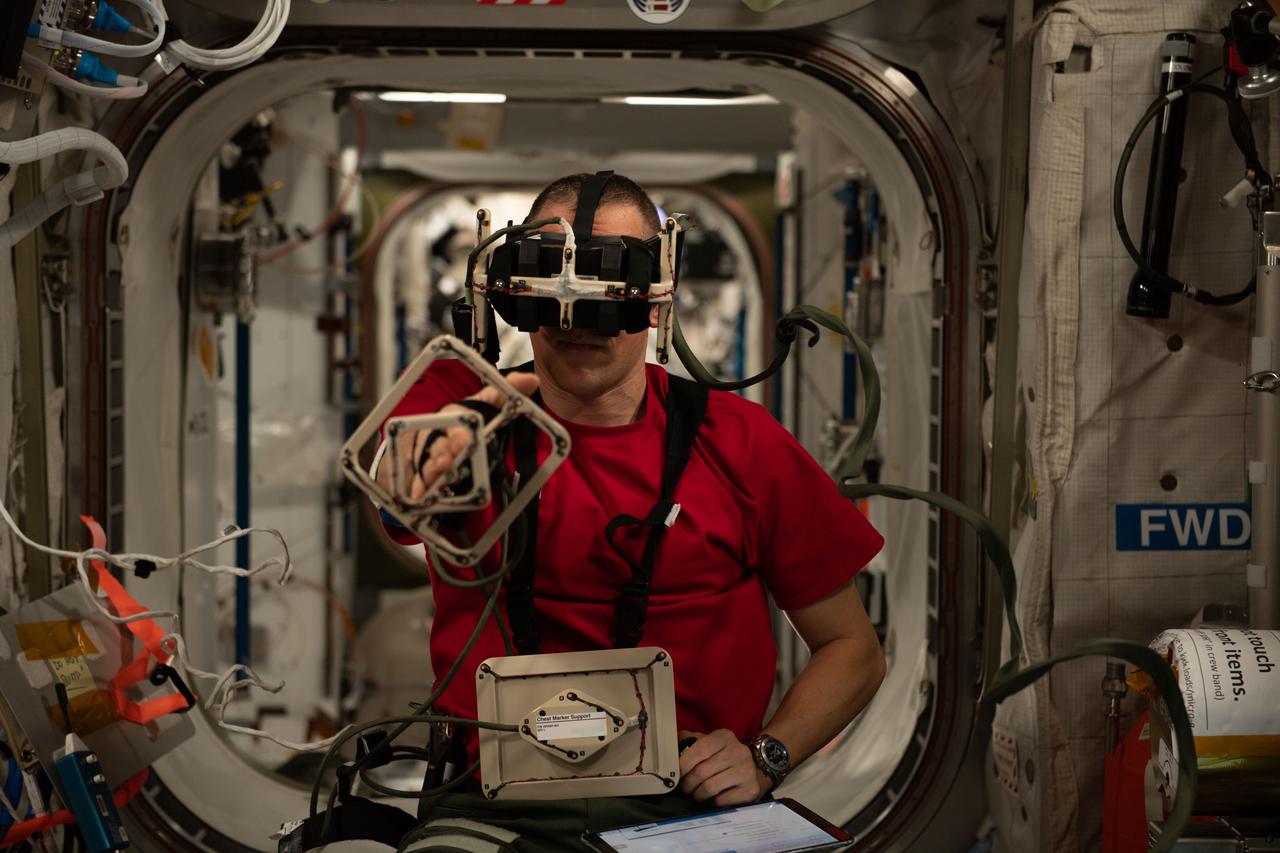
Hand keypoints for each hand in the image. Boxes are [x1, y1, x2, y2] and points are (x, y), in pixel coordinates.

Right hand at [376, 372, 539, 500]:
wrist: (444, 427)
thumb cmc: (468, 415)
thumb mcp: (487, 401)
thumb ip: (506, 393)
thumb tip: (531, 380)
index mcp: (454, 415)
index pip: (456, 422)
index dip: (460, 434)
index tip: (464, 442)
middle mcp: (439, 432)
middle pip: (440, 444)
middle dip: (443, 454)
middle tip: (447, 463)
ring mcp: (429, 452)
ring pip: (428, 461)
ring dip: (431, 471)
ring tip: (435, 479)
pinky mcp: (422, 468)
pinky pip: (419, 478)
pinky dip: (418, 486)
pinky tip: (418, 495)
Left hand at [677, 729, 771, 806]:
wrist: (755, 769)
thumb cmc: (725, 757)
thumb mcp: (710, 743)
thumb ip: (690, 741)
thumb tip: (670, 744)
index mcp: (724, 737)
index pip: (700, 749)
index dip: (684, 764)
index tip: (677, 774)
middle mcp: (738, 751)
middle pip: (702, 771)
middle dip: (688, 784)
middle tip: (685, 788)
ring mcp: (746, 770)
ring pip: (710, 787)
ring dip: (698, 795)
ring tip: (696, 795)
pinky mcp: (751, 789)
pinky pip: (722, 800)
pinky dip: (712, 802)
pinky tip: (712, 799)